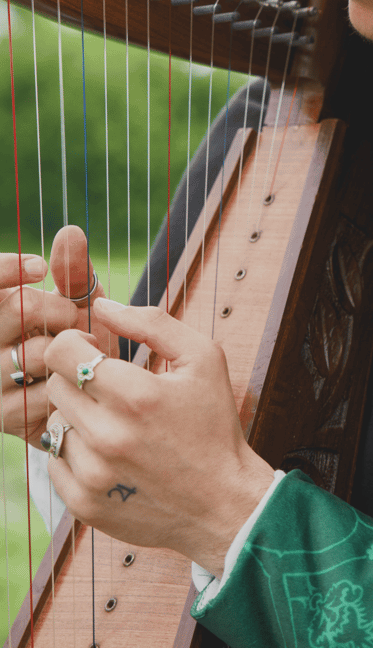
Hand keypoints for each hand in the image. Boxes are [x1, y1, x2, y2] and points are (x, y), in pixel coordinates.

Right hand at [1, 226, 111, 445]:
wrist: (90, 390)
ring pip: (34, 351)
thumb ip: (72, 271)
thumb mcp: (79, 301)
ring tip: (79, 352)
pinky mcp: (4, 416)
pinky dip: (68, 382)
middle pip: (18, 308)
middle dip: (59, 308)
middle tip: (74, 317)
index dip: (8, 269)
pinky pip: (45, 391)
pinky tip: (70, 380)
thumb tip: (71, 232)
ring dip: (70, 348)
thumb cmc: (79, 336)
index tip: (39, 267)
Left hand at [43, 300, 273, 576]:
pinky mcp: (83, 504)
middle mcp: (108, 436)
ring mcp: (92, 474)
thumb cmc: (214, 426)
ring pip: (53, 422)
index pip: (63, 352)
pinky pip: (54, 462)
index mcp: (136, 395)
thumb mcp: (203, 359)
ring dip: (77, 415)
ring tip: (114, 423)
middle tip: (111, 388)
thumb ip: (153, 323)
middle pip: (55, 385)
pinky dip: (75, 452)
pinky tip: (108, 453)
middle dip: (79, 378)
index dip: (76, 343)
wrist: (223, 504)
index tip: (96, 350)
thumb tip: (103, 305)